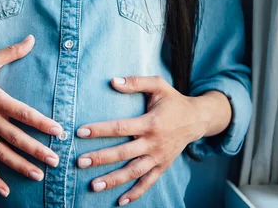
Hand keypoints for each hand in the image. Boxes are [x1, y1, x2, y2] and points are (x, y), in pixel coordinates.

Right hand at [0, 35, 62, 197]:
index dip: (40, 122)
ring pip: (1, 153)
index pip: (22, 112)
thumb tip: (32, 38)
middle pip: (15, 137)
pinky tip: (5, 191)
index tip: (58, 130)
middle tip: (55, 159)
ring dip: (20, 166)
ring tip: (39, 175)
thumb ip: (12, 52)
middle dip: (36, 149)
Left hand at [75, 76, 214, 205]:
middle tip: (80, 162)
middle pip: (123, 153)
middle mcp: (154, 143)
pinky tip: (120, 201)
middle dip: (100, 158)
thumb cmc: (173, 100)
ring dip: (113, 180)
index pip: (120, 128)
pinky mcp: (162, 166)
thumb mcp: (158, 85)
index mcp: (150, 123)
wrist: (197, 119)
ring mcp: (158, 157)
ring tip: (94, 186)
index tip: (80, 132)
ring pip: (133, 172)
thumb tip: (112, 81)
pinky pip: (148, 182)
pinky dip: (135, 193)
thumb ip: (135, 82)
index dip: (100, 130)